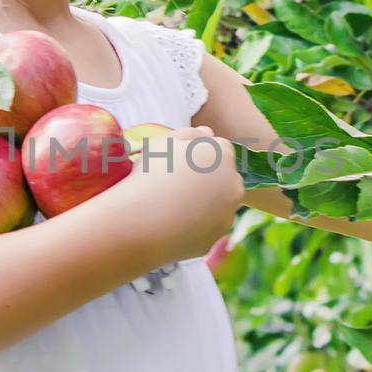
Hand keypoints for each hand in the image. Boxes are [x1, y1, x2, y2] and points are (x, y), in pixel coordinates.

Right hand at [121, 126, 243, 261]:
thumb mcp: (166, 143)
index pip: (220, 149)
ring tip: (171, 205)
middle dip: (208, 179)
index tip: (180, 163)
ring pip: (217, 204)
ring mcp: (227, 215)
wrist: (138, 223)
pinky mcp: (215, 238)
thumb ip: (191, 133)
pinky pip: (206, 227)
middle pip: (224, 177)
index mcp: (223, 157)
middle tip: (176, 184)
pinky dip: (194, 225)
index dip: (199, 155)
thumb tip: (209, 134)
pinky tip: (171, 223)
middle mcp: (234, 185)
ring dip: (202, 202)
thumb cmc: (150, 176)